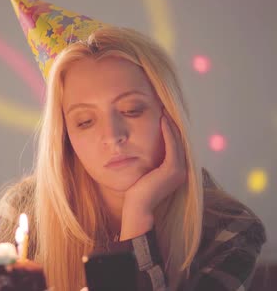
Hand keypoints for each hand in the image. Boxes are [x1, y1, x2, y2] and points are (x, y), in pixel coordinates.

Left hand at [120, 109, 186, 239]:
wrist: (137, 209)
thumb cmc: (136, 192)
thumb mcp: (144, 173)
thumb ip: (148, 162)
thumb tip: (140, 150)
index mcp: (176, 172)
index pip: (175, 145)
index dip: (171, 130)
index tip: (163, 115)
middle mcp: (182, 171)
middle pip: (179, 141)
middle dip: (173, 124)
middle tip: (165, 107)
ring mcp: (179, 170)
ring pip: (177, 141)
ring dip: (171, 124)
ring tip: (164, 110)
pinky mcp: (173, 169)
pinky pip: (172, 145)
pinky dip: (168, 132)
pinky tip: (162, 120)